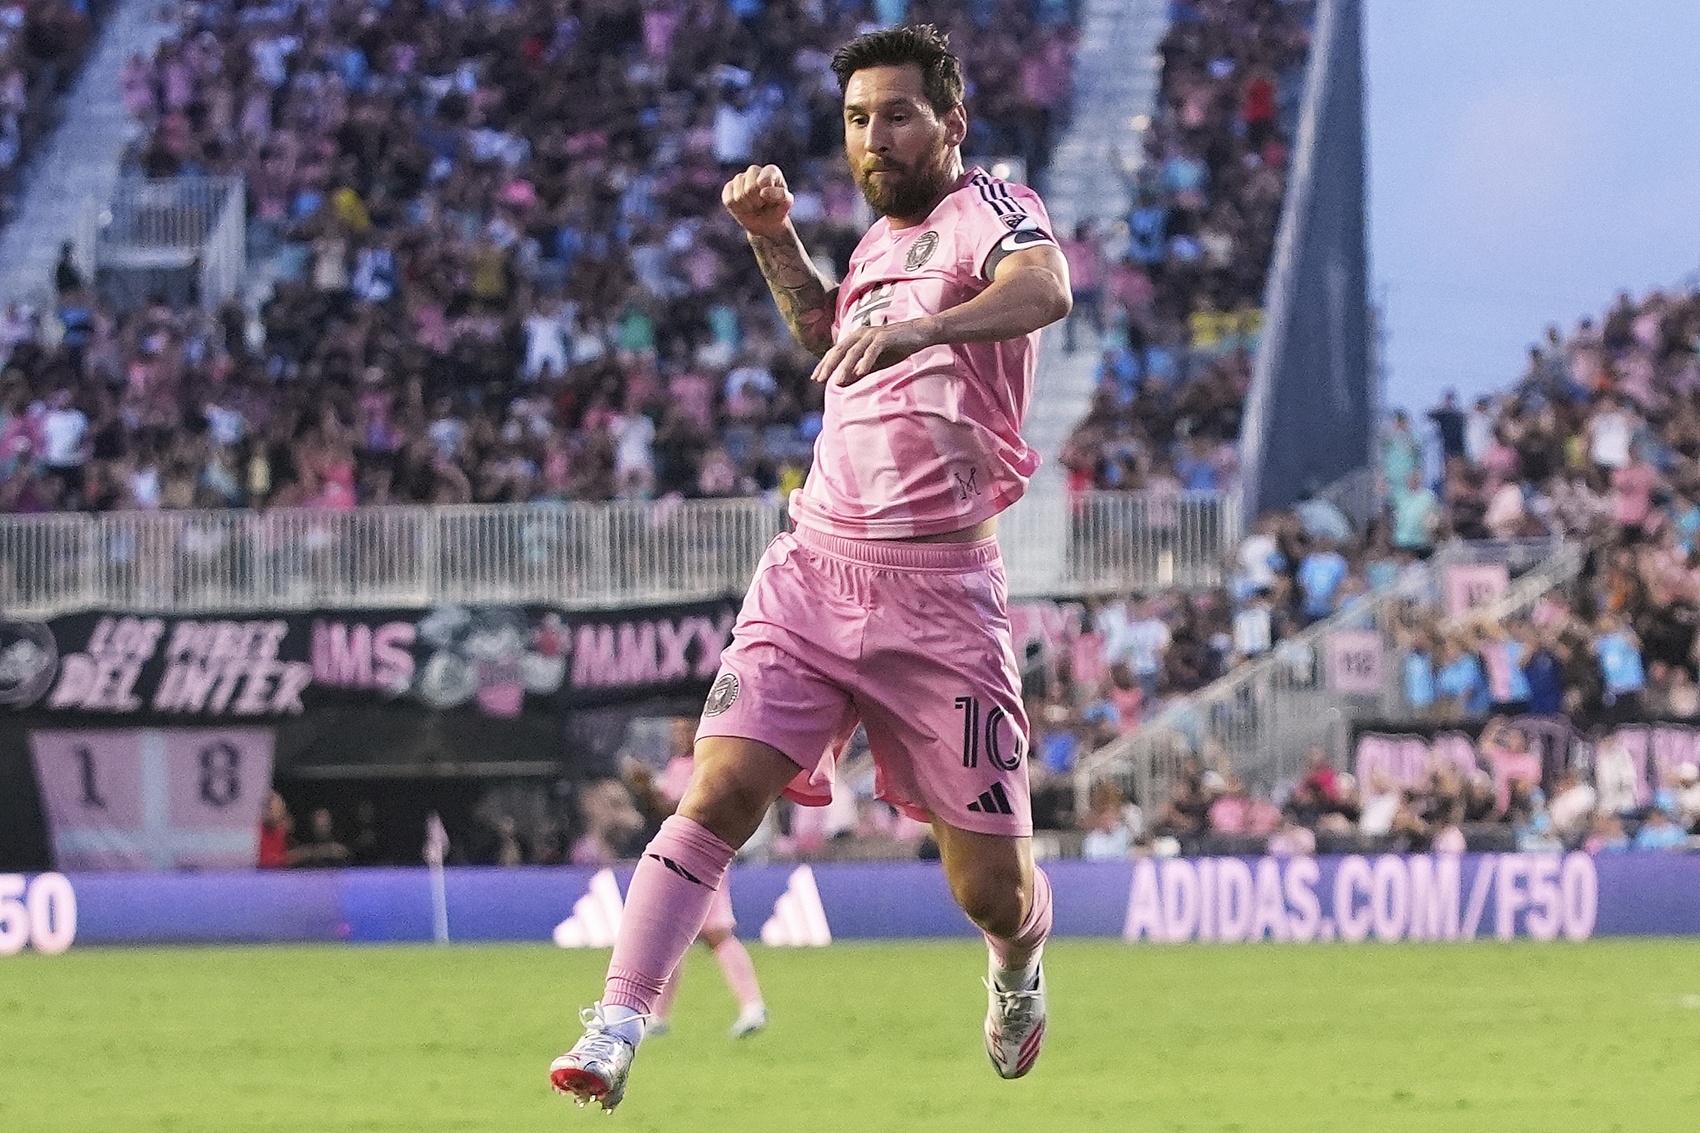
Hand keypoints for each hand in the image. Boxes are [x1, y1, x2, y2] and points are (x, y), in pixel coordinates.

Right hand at [722, 164, 793, 236]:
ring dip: (748, 207)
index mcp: (771, 171)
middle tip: (762, 204)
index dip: (767, 196)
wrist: (767, 222)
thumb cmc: (778, 210)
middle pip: (749, 188)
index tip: (772, 200)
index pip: (764, 181)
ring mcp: (740, 178)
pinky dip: (737, 209)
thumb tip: (762, 192)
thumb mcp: (786, 203)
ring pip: (739, 196)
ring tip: (754, 206)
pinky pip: (729, 200)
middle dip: (757, 202)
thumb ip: (781, 195)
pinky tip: (744, 207)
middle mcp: (754, 171)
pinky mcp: (729, 188)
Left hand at [811, 318, 936, 386]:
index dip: (824, 364)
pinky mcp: (885, 337)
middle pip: (840, 350)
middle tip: (819, 380)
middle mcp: (861, 333)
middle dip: (828, 366)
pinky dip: (866, 361)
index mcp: (856, 338)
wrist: (920, 334)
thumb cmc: (896, 347)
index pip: (835, 352)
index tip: (815, 378)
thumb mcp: (875, 363)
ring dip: (845, 367)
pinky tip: (860, 373)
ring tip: (837, 381)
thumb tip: (841, 383)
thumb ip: (858, 371)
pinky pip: (873, 350)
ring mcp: (873, 334)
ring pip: (854, 351)